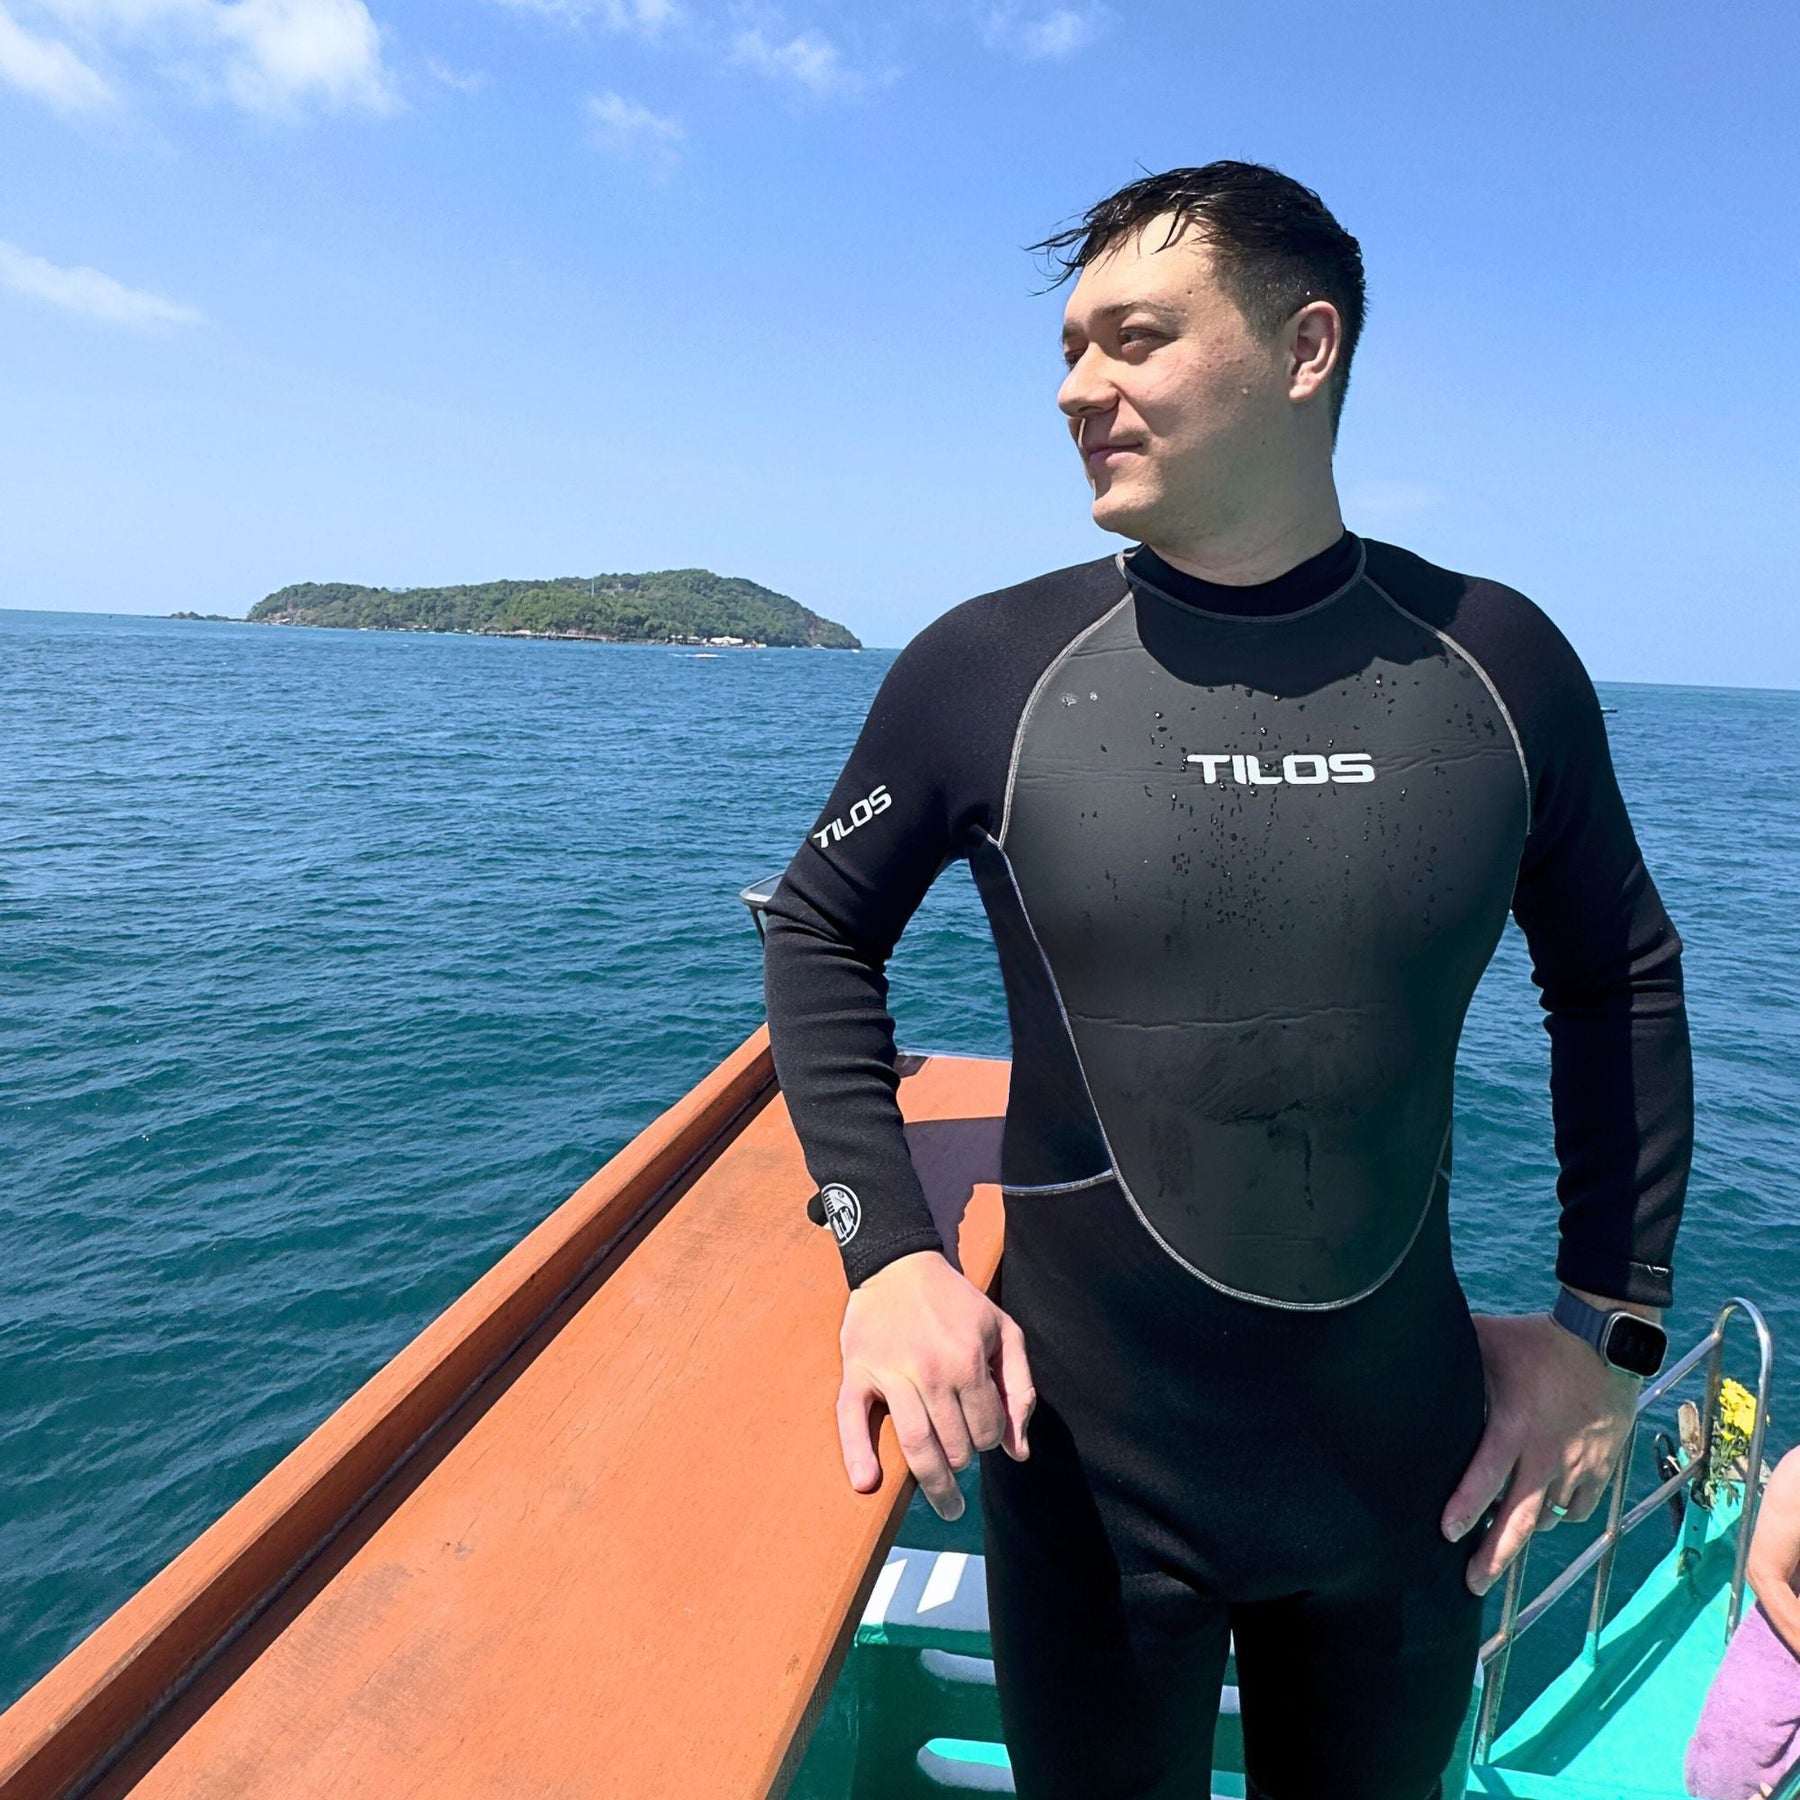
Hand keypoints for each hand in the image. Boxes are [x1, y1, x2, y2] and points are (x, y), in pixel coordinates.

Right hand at [837, 1249, 1034, 1520]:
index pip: (986, 1430)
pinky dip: (857, 1455)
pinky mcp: (857, 1372)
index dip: (988, 1438)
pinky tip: (867, 1483)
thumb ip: (1019, 1389)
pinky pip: (852, 1419)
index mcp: (968, 1360)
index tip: (981, 1431)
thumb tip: (1018, 1452)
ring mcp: (890, 1373)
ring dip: (934, 1482)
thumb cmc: (956, 1303)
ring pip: (915, 1444)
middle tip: (960, 1457)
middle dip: (962, 1459)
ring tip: (947, 1506)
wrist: (900, 1264)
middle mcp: (931, 1370)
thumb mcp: (1003, 1331)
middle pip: (953, 1445)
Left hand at [1442, 1305, 1642, 1595]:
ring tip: (1501, 1542)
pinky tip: (1543, 1513)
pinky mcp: (1601, 1466)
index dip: (1467, 1507)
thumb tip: (1408, 1351)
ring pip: (1547, 1516)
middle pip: (1520, 1518)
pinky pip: (1580, 1507)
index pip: (1486, 1476)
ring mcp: (1577, 1464)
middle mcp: (1546, 1454)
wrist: (1606, 1341)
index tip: (1447, 1534)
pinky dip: (1561, 1515)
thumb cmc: (1536, 1340)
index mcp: (1515, 1426)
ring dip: (1523, 1529)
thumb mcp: (1487, 1342)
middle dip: (1494, 1555)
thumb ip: (1453, 1359)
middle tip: (1473, 1585)